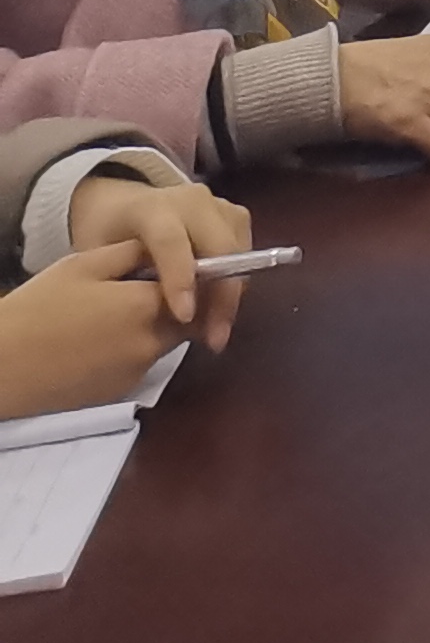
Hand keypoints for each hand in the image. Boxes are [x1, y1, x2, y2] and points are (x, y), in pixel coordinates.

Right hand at [0, 247, 189, 423]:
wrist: (1, 367)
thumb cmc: (36, 309)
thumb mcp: (82, 265)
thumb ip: (133, 253)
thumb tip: (166, 250)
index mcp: (146, 305)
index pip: (197, 289)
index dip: (192, 279)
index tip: (176, 270)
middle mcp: (151, 342)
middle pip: (187, 320)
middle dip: (178, 305)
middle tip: (141, 292)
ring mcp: (137, 372)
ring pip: (165, 343)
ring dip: (155, 329)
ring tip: (112, 317)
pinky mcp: (121, 392)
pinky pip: (141, 365)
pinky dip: (132, 352)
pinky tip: (99, 343)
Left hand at [65, 173, 251, 344]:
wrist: (122, 205)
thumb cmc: (107, 236)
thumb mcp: (98, 257)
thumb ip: (124, 283)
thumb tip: (154, 323)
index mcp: (151, 209)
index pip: (171, 241)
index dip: (180, 279)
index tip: (184, 318)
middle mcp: (191, 201)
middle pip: (219, 247)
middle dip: (221, 295)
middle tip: (214, 338)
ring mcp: (218, 205)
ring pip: (239, 252)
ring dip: (231, 295)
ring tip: (216, 330)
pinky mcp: (235, 214)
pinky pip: (246, 251)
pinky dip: (236, 283)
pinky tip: (219, 306)